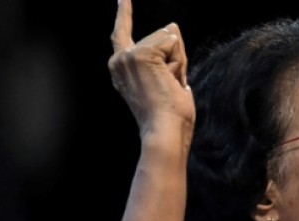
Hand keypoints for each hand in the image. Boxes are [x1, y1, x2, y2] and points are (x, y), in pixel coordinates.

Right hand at [109, 0, 194, 137]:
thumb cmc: (169, 115)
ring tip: (168, 86)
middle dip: (176, 59)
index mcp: (122, 68)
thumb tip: (172, 26)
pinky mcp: (141, 54)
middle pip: (161, 38)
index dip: (124, 14)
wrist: (164, 129)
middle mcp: (119, 60)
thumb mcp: (169, 79)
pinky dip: (179, 61)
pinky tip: (169, 80)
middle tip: (169, 87)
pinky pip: (172, 43)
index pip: (122, 33)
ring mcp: (128, 56)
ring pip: (168, 39)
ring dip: (178, 62)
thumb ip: (168, 54)